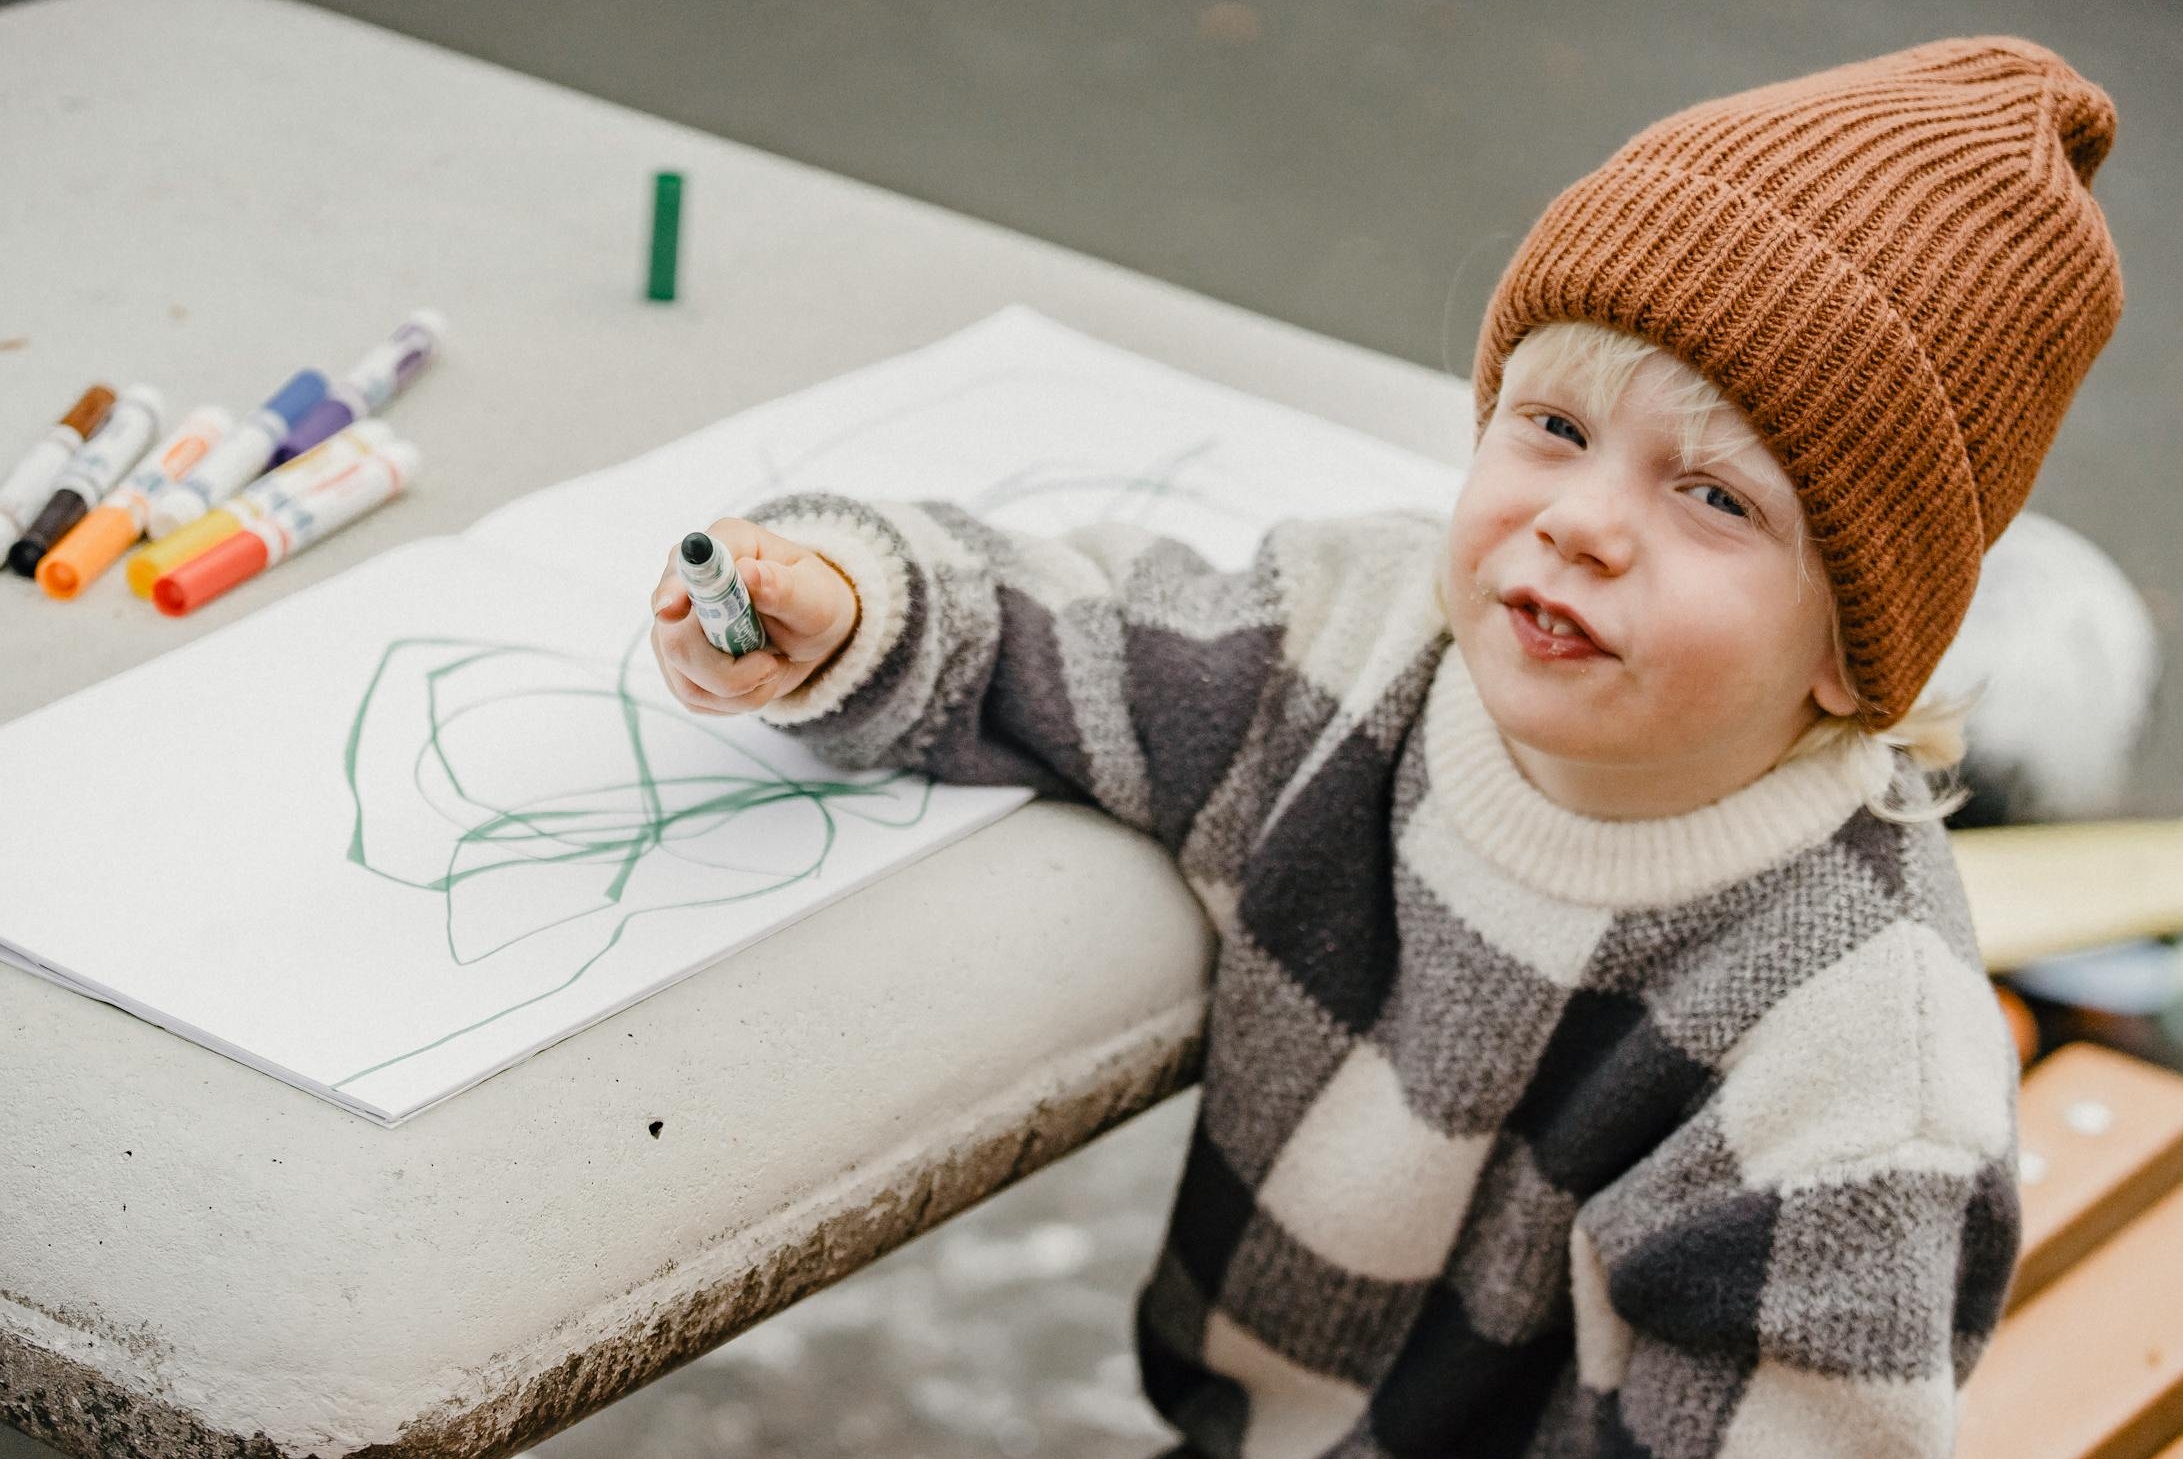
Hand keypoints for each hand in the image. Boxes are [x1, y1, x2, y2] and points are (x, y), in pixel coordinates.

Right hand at [650, 517, 859, 714]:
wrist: (811, 630)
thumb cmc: (813, 601)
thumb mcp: (813, 595)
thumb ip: (781, 586)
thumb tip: (747, 571)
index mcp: (722, 546)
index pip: (686, 567)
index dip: (675, 589)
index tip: (673, 610)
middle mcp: (685, 584)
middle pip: (676, 639)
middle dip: (728, 671)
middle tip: (771, 665)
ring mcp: (673, 626)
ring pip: (687, 679)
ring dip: (741, 690)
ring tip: (772, 668)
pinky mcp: (677, 664)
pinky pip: (695, 698)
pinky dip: (735, 701)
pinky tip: (756, 681)